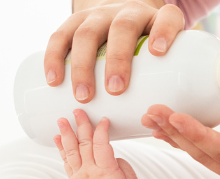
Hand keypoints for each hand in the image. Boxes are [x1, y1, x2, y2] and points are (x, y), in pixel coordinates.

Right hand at [45, 0, 184, 102]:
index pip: (166, 17)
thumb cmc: (142, 55)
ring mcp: (99, 16)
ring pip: (88, 33)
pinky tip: (54, 79)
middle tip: (115, 89)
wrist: (118, 25)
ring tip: (84, 96)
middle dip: (118, 58)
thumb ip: (162, 86)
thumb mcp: (158, 62)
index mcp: (155, 20)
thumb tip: (159, 125)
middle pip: (123, 27)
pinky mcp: (75, 23)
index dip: (163, 31)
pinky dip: (54, 58)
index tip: (158, 52)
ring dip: (83, 65)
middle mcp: (127, 12)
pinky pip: (60, 36)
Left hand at [56, 110, 138, 178]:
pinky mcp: (73, 177)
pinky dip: (61, 147)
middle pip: (84, 143)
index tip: (103, 120)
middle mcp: (90, 171)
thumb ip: (122, 163)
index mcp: (106, 171)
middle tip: (77, 110)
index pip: (101, 145)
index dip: (101, 130)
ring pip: (71, 150)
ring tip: (61, 119)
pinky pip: (65, 160)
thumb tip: (110, 153)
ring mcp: (79, 174)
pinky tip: (57, 136)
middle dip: (81, 124)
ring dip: (66, 133)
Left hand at [142, 106, 219, 178]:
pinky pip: (209, 146)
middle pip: (201, 152)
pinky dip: (189, 135)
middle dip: (174, 132)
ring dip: (175, 134)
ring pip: (201, 150)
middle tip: (151, 112)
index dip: (193, 134)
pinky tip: (172, 126)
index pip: (217, 149)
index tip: (173, 117)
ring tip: (152, 118)